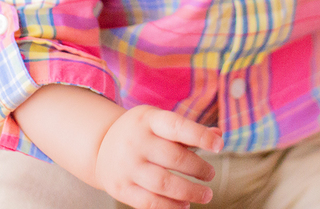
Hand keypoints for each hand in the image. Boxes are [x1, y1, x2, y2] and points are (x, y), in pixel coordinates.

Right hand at [95, 105, 222, 208]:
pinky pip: (149, 202)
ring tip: (206, 195)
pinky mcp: (121, 187)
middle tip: (211, 174)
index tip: (219, 146)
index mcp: (148, 120)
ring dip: (190, 192)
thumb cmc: (141, 133)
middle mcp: (135, 141)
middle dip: (199, 169)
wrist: (100, 146)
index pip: (177, 127)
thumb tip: (219, 135)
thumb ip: (188, 130)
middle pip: (174, 158)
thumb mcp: (159, 122)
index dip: (200, 136)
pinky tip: (184, 205)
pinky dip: (170, 207)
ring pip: (164, 183)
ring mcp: (126, 166)